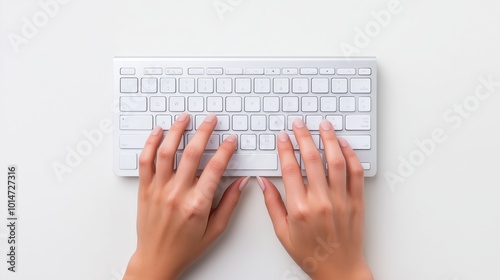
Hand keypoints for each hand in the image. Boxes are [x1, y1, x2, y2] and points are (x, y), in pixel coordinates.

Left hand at [123, 113, 249, 279]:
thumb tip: (242, 181)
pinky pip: (145, 161)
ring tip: (185, 118)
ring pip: (166, 152)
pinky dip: (150, 143)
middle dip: (204, 132)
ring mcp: (158, 190)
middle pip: (191, 153)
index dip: (226, 150)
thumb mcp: (216, 229)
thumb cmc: (186, 246)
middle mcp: (177, 194)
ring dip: (177, 131)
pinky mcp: (144, 189)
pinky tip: (159, 132)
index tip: (231, 141)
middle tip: (211, 120)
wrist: (156, 258)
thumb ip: (230, 202)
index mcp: (197, 204)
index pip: (215, 168)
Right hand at [259, 119, 372, 279]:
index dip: (285, 148)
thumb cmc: (310, 253)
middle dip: (304, 136)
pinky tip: (343, 145)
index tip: (283, 137)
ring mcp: (341, 201)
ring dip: (329, 139)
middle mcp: (321, 202)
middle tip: (299, 124)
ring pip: (336, 162)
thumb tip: (262, 181)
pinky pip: (355, 174)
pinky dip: (351, 156)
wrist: (339, 270)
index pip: (290, 169)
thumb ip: (272, 204)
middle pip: (312, 159)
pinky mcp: (357, 202)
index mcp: (299, 209)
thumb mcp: (282, 232)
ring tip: (324, 125)